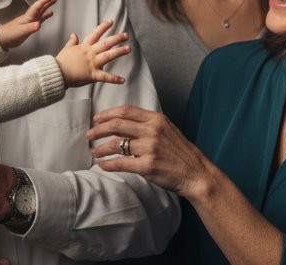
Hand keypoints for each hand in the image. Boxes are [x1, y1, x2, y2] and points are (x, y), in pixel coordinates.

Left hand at [0, 0, 57, 48]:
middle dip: (48, 1)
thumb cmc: (9, 34)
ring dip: (47, 6)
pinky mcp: (30, 26)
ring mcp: (30, 21)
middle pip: (40, 7)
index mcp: (28, 17)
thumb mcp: (21, 31)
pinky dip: (46, 15)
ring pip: (41, 11)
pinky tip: (49, 14)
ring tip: (53, 1)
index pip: (37, 6)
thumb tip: (39, 24)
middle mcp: (29, 17)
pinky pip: (40, 18)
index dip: (44, 1)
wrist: (2, 39)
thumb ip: (30, 28)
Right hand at [55, 19, 128, 86]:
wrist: (56, 73)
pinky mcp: (92, 75)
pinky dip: (114, 79)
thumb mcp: (66, 49)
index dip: (103, 27)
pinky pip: (105, 77)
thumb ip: (72, 42)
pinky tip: (123, 80)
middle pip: (106, 43)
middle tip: (126, 35)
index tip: (111, 22)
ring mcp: (92, 63)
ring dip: (119, 52)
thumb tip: (74, 34)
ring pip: (108, 56)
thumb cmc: (61, 62)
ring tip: (128, 49)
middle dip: (117, 38)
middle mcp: (90, 53)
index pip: (95, 34)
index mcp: (84, 47)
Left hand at [87, 104, 212, 198]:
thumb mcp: (167, 130)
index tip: (97, 119)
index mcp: (156, 119)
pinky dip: (108, 164)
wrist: (196, 173)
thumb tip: (124, 121)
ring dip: (101, 149)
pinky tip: (103, 166)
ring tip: (95, 153)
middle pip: (117, 124)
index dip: (108, 113)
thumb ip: (148, 124)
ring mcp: (150, 148)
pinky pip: (121, 163)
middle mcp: (152, 131)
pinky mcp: (148, 166)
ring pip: (116, 144)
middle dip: (98, 129)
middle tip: (89, 135)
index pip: (126, 110)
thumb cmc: (180, 153)